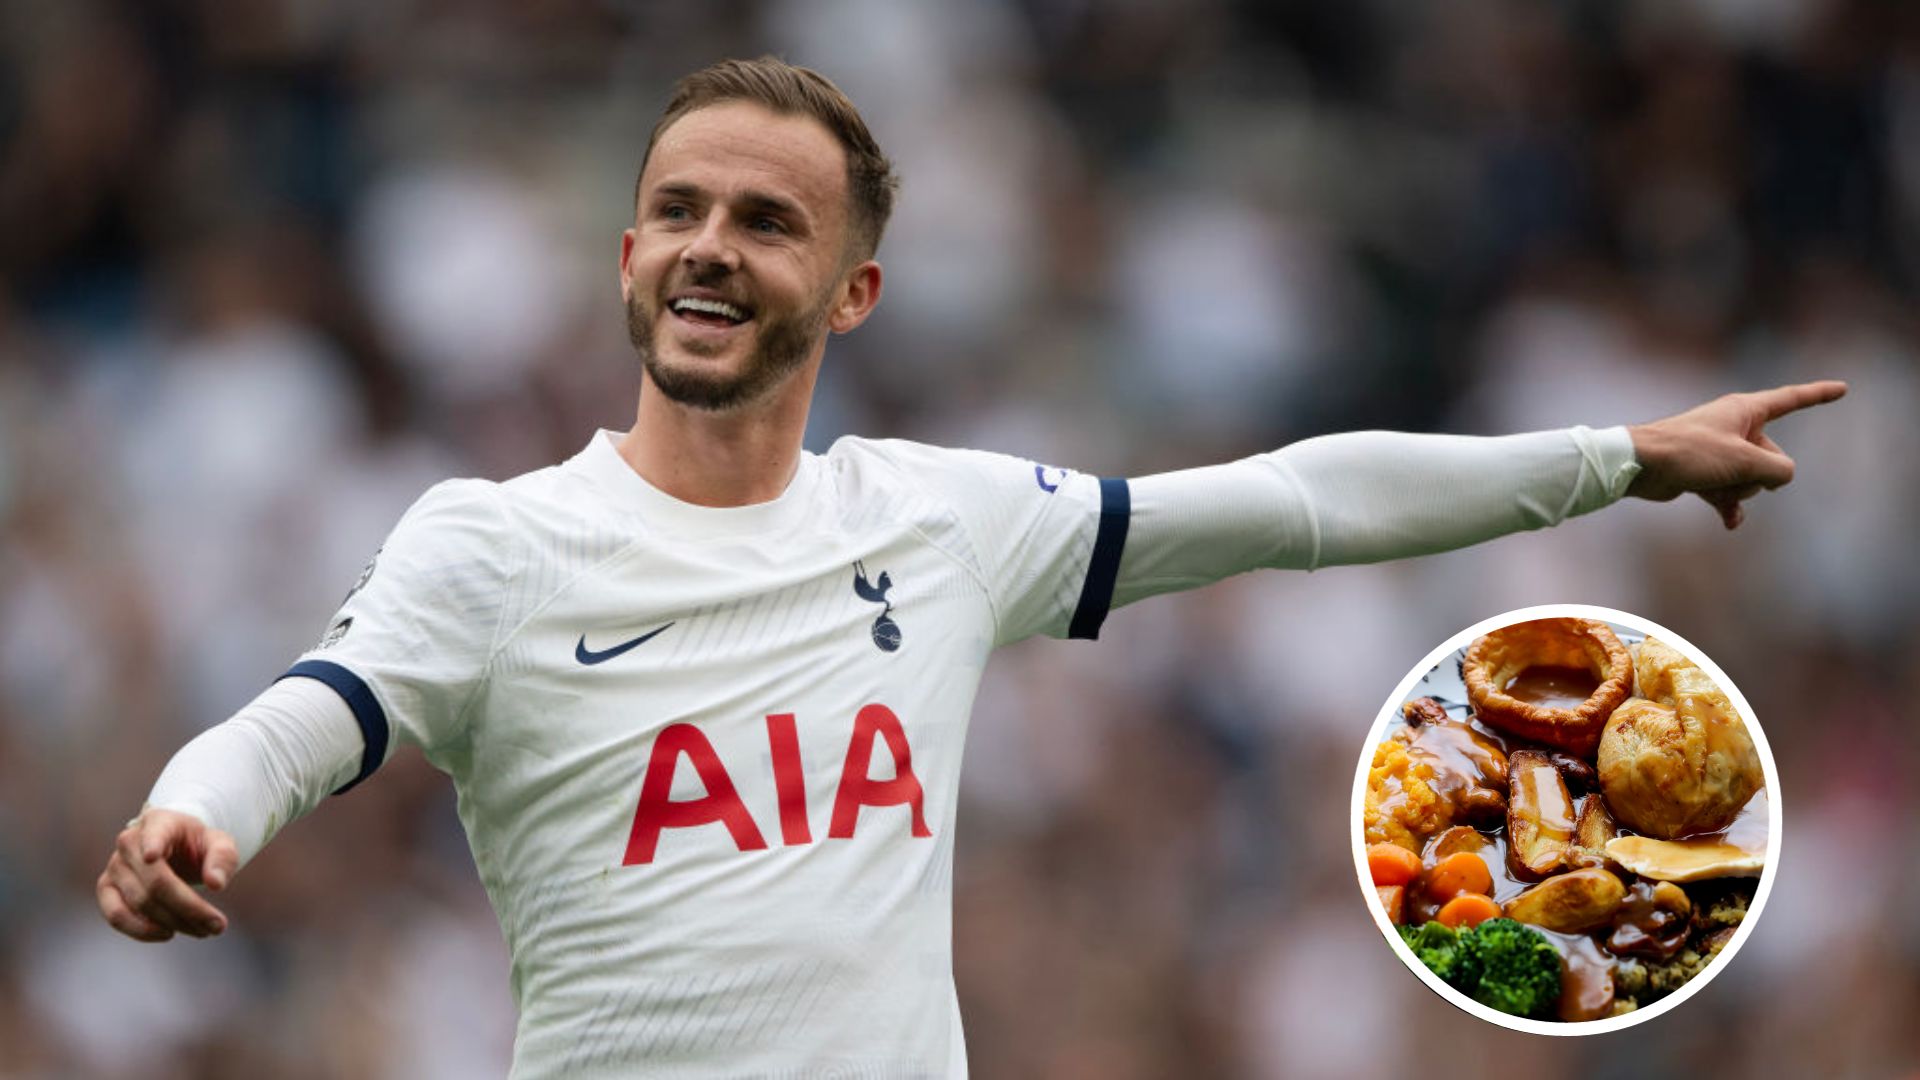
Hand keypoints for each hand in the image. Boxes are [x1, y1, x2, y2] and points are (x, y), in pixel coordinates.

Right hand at [96, 809, 238, 941]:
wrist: (175, 849)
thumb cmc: (198, 845)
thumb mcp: (219, 844)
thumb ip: (222, 859)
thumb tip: (216, 884)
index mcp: (159, 822)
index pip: (154, 833)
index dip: (152, 844)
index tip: (152, 855)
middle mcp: (129, 842)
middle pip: (156, 883)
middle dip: (189, 909)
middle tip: (218, 926)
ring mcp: (114, 866)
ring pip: (139, 902)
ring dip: (173, 923)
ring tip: (202, 931)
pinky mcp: (106, 890)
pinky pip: (116, 916)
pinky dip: (141, 931)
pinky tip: (168, 934)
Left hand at [1627, 380, 1846, 528]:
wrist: (1639, 466)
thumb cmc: (1688, 452)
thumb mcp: (1745, 460)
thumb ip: (1778, 469)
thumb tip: (1780, 479)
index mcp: (1746, 410)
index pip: (1792, 399)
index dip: (1818, 395)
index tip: (1842, 388)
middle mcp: (1734, 426)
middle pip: (1772, 456)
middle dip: (1759, 473)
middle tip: (1728, 470)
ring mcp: (1719, 451)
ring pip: (1751, 478)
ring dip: (1738, 490)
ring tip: (1711, 485)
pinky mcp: (1703, 473)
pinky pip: (1729, 493)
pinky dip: (1730, 507)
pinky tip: (1729, 522)